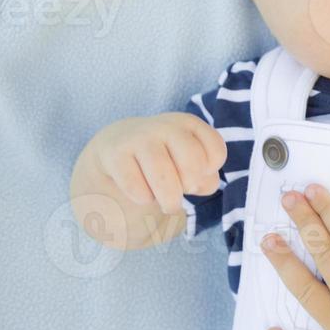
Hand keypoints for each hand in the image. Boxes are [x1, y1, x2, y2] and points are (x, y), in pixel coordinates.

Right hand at [91, 113, 224, 214]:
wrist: (114, 147)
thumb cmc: (163, 158)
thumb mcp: (189, 161)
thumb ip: (206, 176)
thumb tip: (204, 185)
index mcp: (189, 124)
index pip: (215, 152)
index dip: (210, 171)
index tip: (199, 174)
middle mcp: (166, 126)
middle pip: (193, 164)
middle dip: (190, 185)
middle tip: (182, 190)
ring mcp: (139, 138)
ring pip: (164, 176)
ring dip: (170, 199)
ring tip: (168, 205)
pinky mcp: (115, 154)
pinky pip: (136, 187)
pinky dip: (144, 198)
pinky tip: (143, 195)